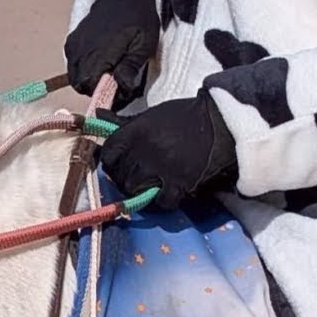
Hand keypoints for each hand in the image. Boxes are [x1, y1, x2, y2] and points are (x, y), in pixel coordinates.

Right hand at [67, 0, 159, 103]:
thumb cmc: (138, 18)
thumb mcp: (144, 44)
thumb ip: (130, 68)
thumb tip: (121, 87)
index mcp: (98, 52)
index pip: (92, 88)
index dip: (107, 94)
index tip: (122, 90)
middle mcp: (81, 49)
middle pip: (81, 85)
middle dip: (98, 88)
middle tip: (117, 81)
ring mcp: (74, 45)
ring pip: (75, 76)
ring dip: (91, 79)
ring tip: (110, 70)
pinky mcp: (71, 41)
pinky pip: (73, 64)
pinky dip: (85, 68)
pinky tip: (102, 60)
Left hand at [98, 91, 236, 208]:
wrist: (218, 123)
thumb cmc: (183, 117)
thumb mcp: (152, 115)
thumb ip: (126, 122)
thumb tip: (98, 115)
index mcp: (135, 131)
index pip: (108, 153)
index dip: (110, 162)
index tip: (117, 164)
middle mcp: (144, 149)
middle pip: (120, 175)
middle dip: (125, 178)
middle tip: (136, 178)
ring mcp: (160, 167)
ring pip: (135, 190)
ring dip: (141, 191)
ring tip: (150, 187)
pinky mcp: (179, 182)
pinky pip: (162, 201)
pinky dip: (163, 202)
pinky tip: (168, 193)